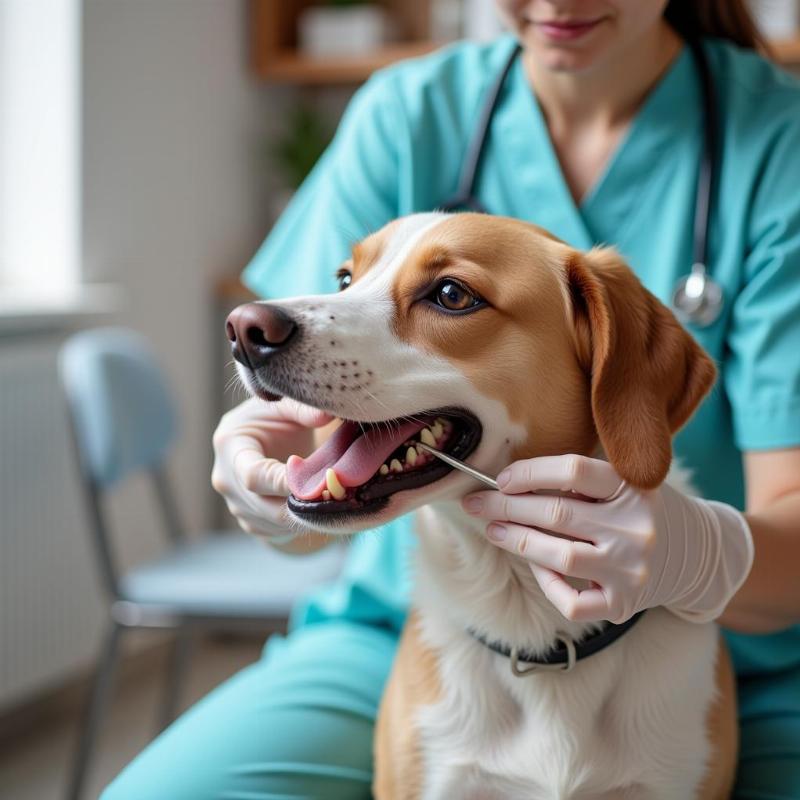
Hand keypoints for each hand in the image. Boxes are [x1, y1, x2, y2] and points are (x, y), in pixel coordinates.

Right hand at [212, 397, 332, 542]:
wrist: (265, 441)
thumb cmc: (275, 419)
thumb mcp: (286, 408)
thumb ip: (303, 410)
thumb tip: (327, 414)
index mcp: (229, 445)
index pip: (254, 476)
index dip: (285, 482)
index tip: (319, 480)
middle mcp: (225, 479)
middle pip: (264, 505)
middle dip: (302, 502)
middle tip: (336, 494)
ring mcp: (235, 505)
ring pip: (274, 522)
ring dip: (305, 515)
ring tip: (333, 497)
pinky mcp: (249, 522)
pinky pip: (278, 531)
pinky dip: (301, 523)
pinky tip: (319, 506)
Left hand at [462, 455, 753, 624]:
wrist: (701, 554)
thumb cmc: (645, 510)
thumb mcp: (626, 482)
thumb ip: (580, 479)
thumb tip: (509, 478)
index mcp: (634, 487)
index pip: (573, 470)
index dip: (530, 472)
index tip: (501, 478)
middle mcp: (636, 527)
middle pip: (557, 512)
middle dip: (506, 507)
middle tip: (475, 503)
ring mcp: (632, 569)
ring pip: (560, 556)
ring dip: (517, 542)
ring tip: (492, 530)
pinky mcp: (625, 604)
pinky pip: (573, 602)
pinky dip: (548, 585)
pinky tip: (538, 569)